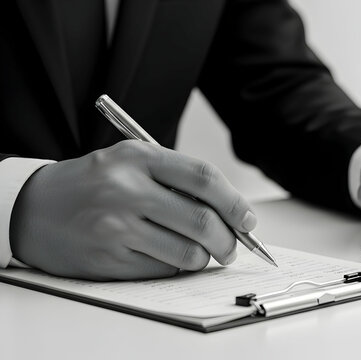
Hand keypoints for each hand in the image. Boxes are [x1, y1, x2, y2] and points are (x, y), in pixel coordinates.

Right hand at [9, 140, 255, 279]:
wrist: (34, 208)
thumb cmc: (95, 183)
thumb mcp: (132, 161)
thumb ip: (179, 179)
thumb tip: (232, 213)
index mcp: (139, 157)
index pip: (204, 178)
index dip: (236, 202)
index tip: (249, 220)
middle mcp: (127, 189)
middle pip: (202, 220)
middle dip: (229, 240)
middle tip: (232, 247)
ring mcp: (116, 226)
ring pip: (187, 252)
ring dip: (203, 258)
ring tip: (198, 252)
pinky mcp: (108, 258)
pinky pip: (162, 270)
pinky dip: (175, 267)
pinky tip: (163, 256)